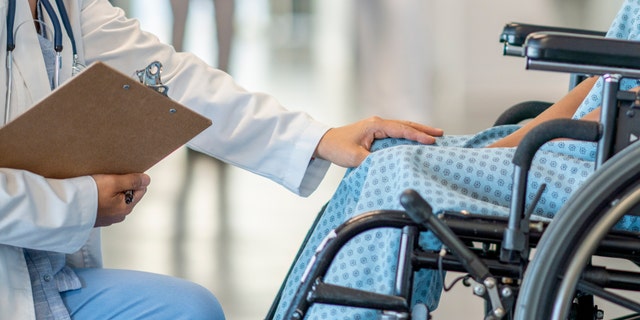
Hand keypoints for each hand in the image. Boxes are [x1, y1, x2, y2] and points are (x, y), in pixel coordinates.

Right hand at [91, 173, 150, 226]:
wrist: (66, 207)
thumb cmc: (89, 195)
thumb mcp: (114, 182)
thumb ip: (132, 181)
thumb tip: (146, 180)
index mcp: (127, 207)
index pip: (141, 189)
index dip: (132, 179)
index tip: (121, 175)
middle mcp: (119, 215)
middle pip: (128, 194)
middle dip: (121, 185)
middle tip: (108, 180)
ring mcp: (108, 217)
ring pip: (116, 198)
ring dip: (110, 190)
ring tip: (98, 185)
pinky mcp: (97, 217)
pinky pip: (104, 203)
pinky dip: (101, 197)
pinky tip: (92, 193)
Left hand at [314, 116, 442, 166]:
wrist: (324, 143)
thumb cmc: (338, 147)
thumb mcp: (355, 157)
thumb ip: (372, 160)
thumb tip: (389, 164)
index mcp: (375, 125)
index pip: (401, 130)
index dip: (417, 136)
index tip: (431, 141)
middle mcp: (378, 123)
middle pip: (406, 125)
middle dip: (423, 130)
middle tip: (441, 134)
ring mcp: (377, 127)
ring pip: (402, 127)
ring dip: (417, 131)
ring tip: (434, 135)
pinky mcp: (375, 133)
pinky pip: (396, 133)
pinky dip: (408, 135)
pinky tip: (415, 140)